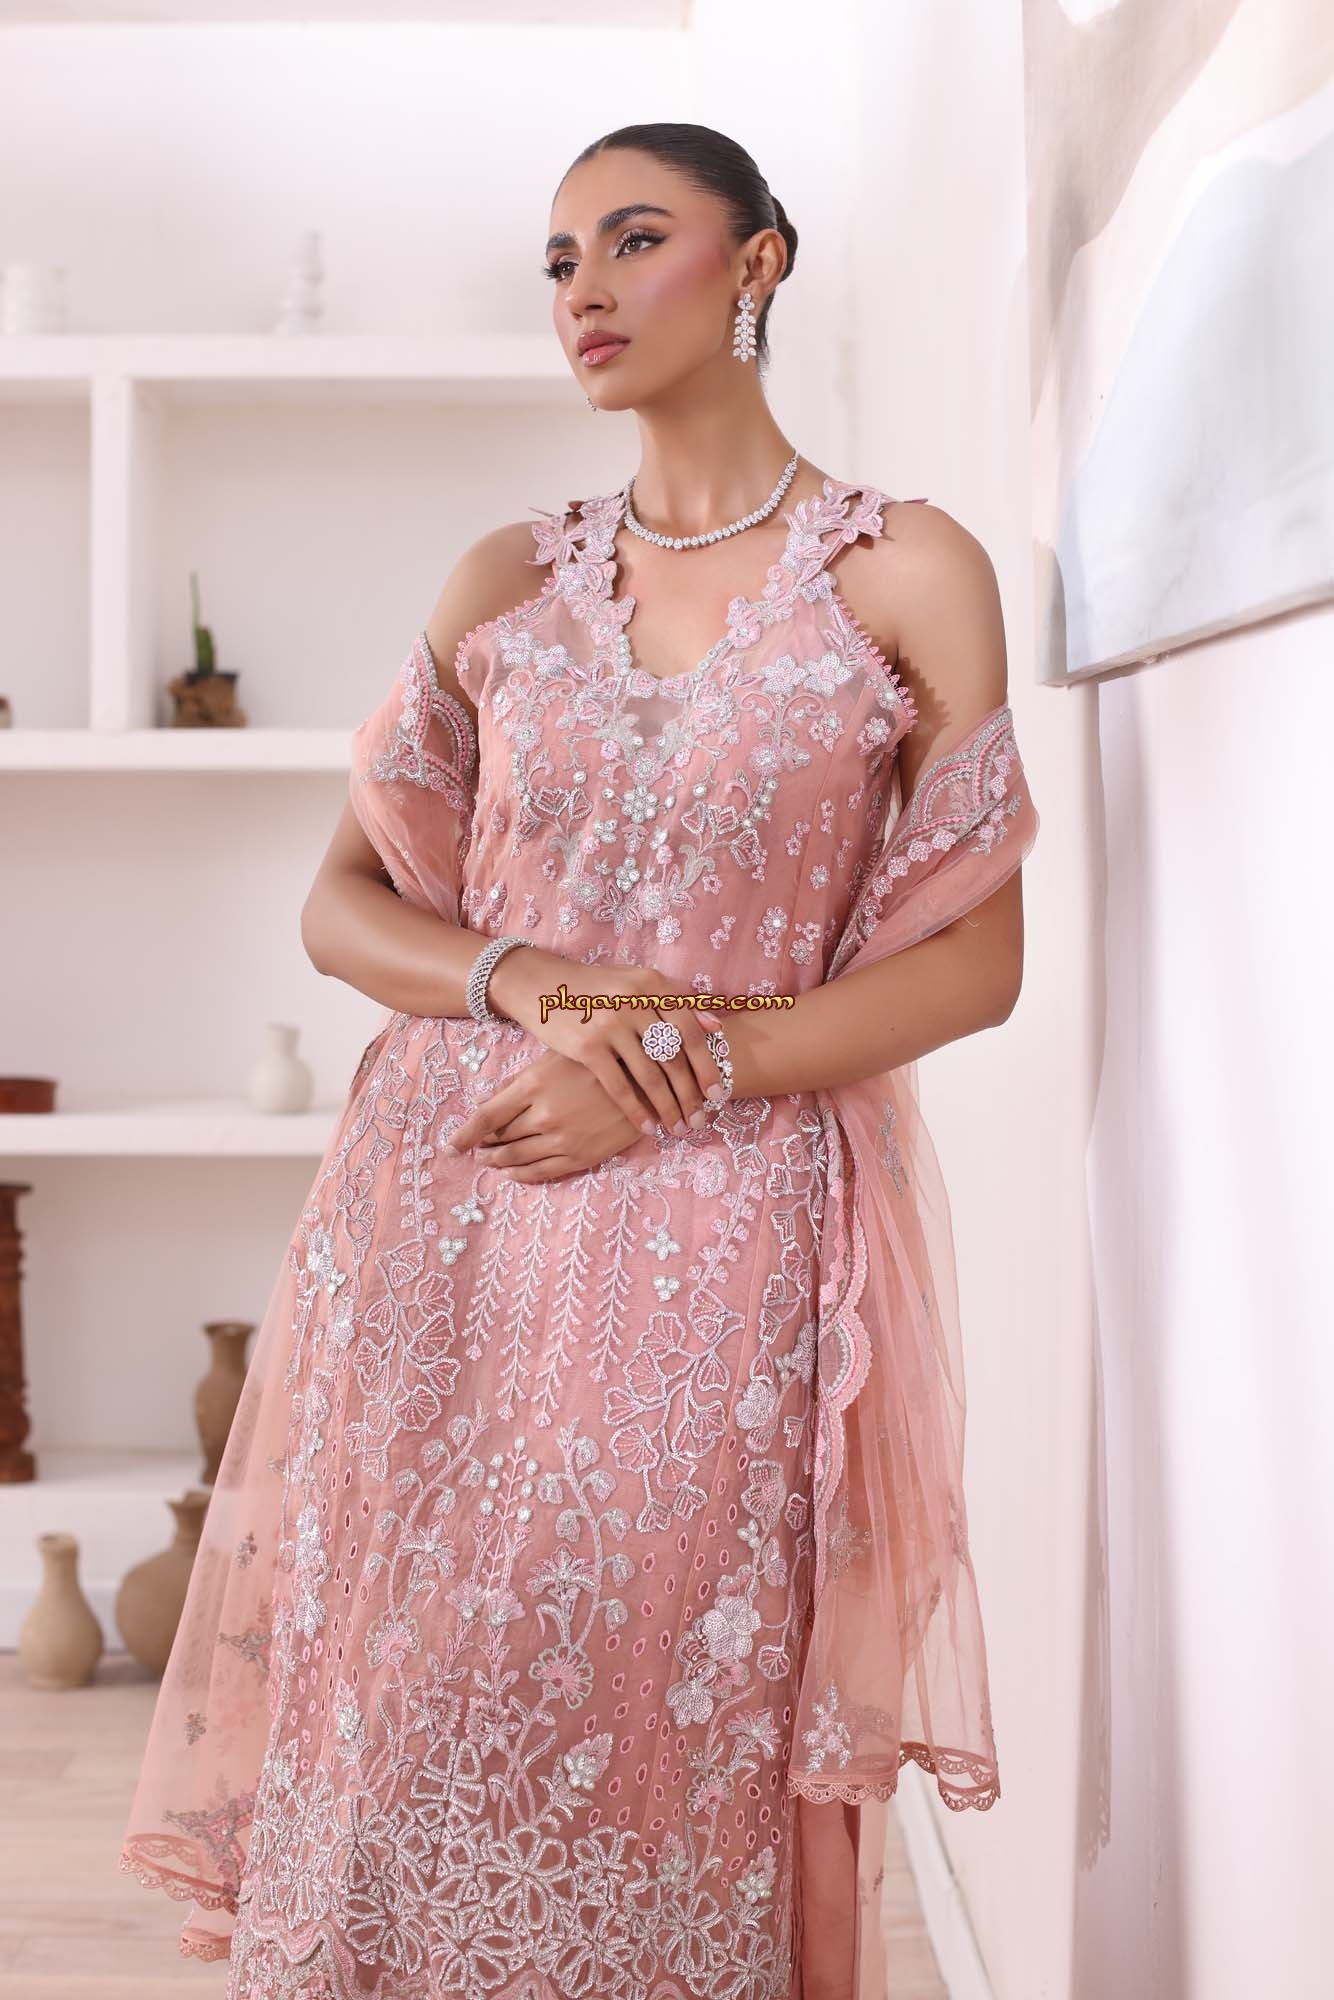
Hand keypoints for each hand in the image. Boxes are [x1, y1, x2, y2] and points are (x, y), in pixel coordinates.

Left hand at [446, 1048, 646, 1182]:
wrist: (650, 1080)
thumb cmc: (600, 1060)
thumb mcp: (557, 1057)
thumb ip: (521, 1080)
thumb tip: (487, 1101)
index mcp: (533, 1085)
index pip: (486, 1117)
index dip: (464, 1134)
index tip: (450, 1146)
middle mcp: (543, 1115)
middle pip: (500, 1138)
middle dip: (484, 1145)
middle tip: (475, 1148)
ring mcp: (562, 1139)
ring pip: (518, 1158)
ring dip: (499, 1162)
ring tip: (489, 1161)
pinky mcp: (580, 1156)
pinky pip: (542, 1173)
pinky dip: (522, 1176)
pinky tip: (513, 1174)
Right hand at [485, 947, 726, 1140]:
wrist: (543, 985)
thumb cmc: (596, 989)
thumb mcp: (636, 984)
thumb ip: (676, 1003)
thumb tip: (716, 1027)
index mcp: (652, 984)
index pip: (689, 1032)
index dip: (707, 1067)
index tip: (718, 1094)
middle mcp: (634, 1002)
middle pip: (673, 1058)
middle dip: (691, 1095)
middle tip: (701, 1119)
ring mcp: (610, 1024)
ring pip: (650, 1076)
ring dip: (669, 1107)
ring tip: (679, 1127)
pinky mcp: (586, 1047)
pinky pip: (619, 1087)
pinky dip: (637, 1111)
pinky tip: (648, 1127)